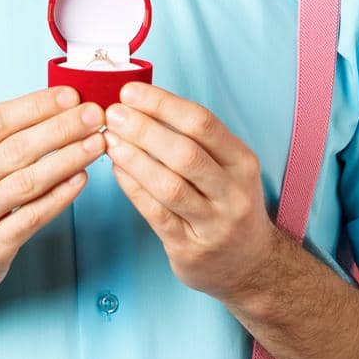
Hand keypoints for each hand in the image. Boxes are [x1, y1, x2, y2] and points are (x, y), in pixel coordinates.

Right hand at [0, 86, 105, 304]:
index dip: (36, 105)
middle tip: (93, 114)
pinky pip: (33, 217)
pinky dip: (60, 196)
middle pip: (16, 149)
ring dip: (68, 159)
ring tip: (96, 142)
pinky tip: (81, 179)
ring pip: (28, 182)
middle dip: (61, 127)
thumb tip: (45, 109)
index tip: (70, 95)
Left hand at [102, 82, 277, 301]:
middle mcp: (233, 193)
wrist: (250, 265)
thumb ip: (195, 140)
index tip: (131, 92)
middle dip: (144, 129)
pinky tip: (117, 170)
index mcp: (243, 162)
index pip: (202, 123)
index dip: (163, 104)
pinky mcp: (191, 249)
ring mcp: (214, 224)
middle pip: (185, 153)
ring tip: (109, 140)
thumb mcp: (229, 167)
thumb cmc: (228, 204)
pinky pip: (156, 214)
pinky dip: (133, 189)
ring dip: (134, 159)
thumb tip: (143, 105)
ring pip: (169, 186)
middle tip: (113, 114)